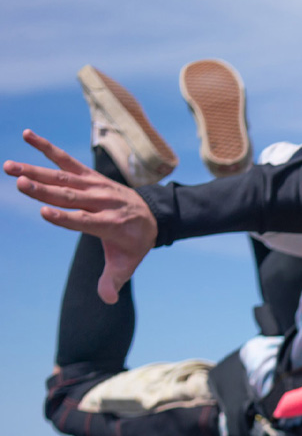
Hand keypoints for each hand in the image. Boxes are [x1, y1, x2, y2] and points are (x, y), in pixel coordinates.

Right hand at [6, 130, 156, 303]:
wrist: (154, 216)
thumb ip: (114, 281)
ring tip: (9, 167)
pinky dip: (48, 148)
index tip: (45, 213)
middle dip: (45, 191)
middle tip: (19, 183)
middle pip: (71, 196)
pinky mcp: (90, 175)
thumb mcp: (127, 264)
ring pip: (64, 178)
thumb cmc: (134, 244)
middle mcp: (103, 202)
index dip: (66, 218)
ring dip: (36, 171)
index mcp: (111, 223)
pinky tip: (27, 135)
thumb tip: (109, 299)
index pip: (85, 221)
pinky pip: (66, 160)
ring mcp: (96, 186)